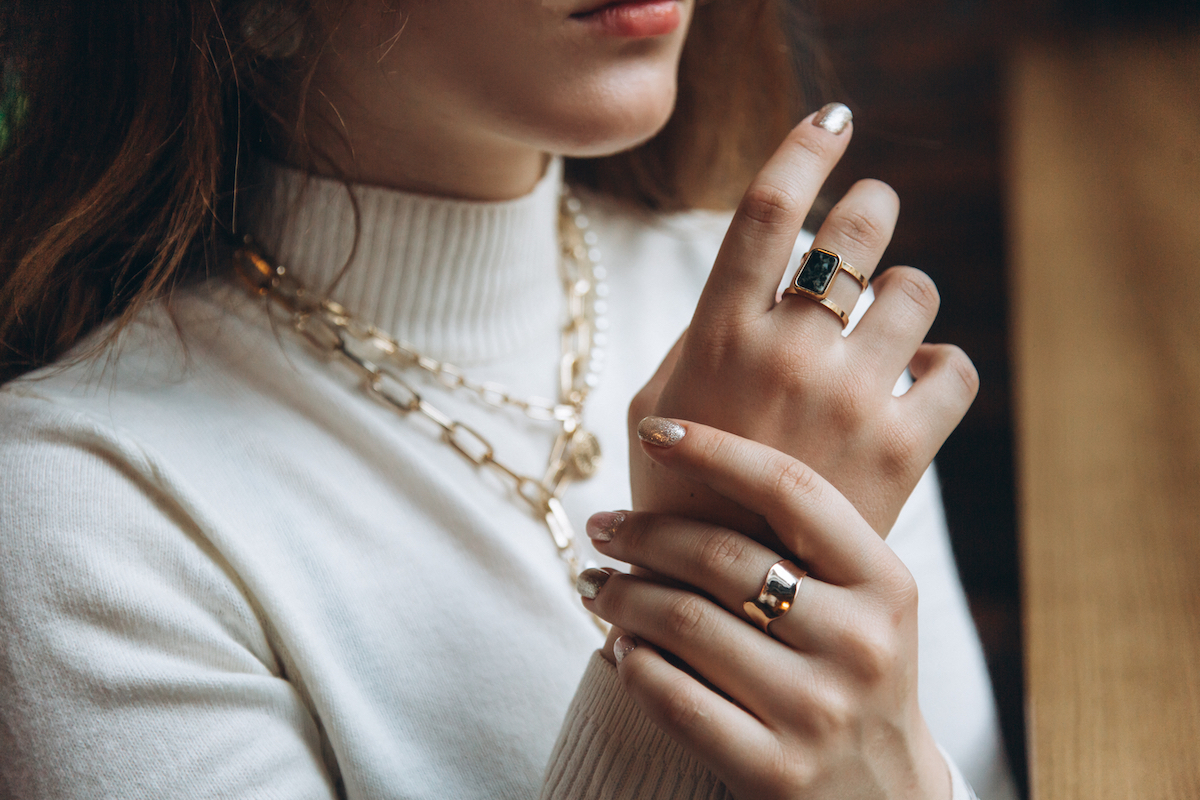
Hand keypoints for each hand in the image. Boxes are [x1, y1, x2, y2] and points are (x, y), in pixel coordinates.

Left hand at [580, 420, 950, 799]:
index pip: (791, 489)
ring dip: (621, 596)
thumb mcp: (865, 602)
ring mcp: (817, 711)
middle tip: (603, 527)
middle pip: (720, 556)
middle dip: (642, 533)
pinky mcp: (774, 771)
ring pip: (684, 624)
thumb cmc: (855, 675)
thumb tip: (694, 456)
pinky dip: (632, 663)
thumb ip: (806, 540)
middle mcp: (859, 644)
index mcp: (885, 584)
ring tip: (595, 585)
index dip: (715, 449)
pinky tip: (621, 648)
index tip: (653, 430)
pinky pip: (672, 697)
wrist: (885, 796)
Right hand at [629, 105, 977, 537]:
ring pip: (914, 291)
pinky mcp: (903, 448)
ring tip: (888, 317)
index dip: (805, 146)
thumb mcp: (658, 404)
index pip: (767, 208)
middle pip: (856, 231)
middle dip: (872, 206)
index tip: (833, 117)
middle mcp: (788, 354)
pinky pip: (956, 367)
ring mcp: (851, 399)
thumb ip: (700, 335)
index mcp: (720, 336)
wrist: (724, 598)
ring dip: (905, 290)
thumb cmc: (679, 494)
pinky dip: (944, 362)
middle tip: (872, 211)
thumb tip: (753, 282)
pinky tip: (919, 374)